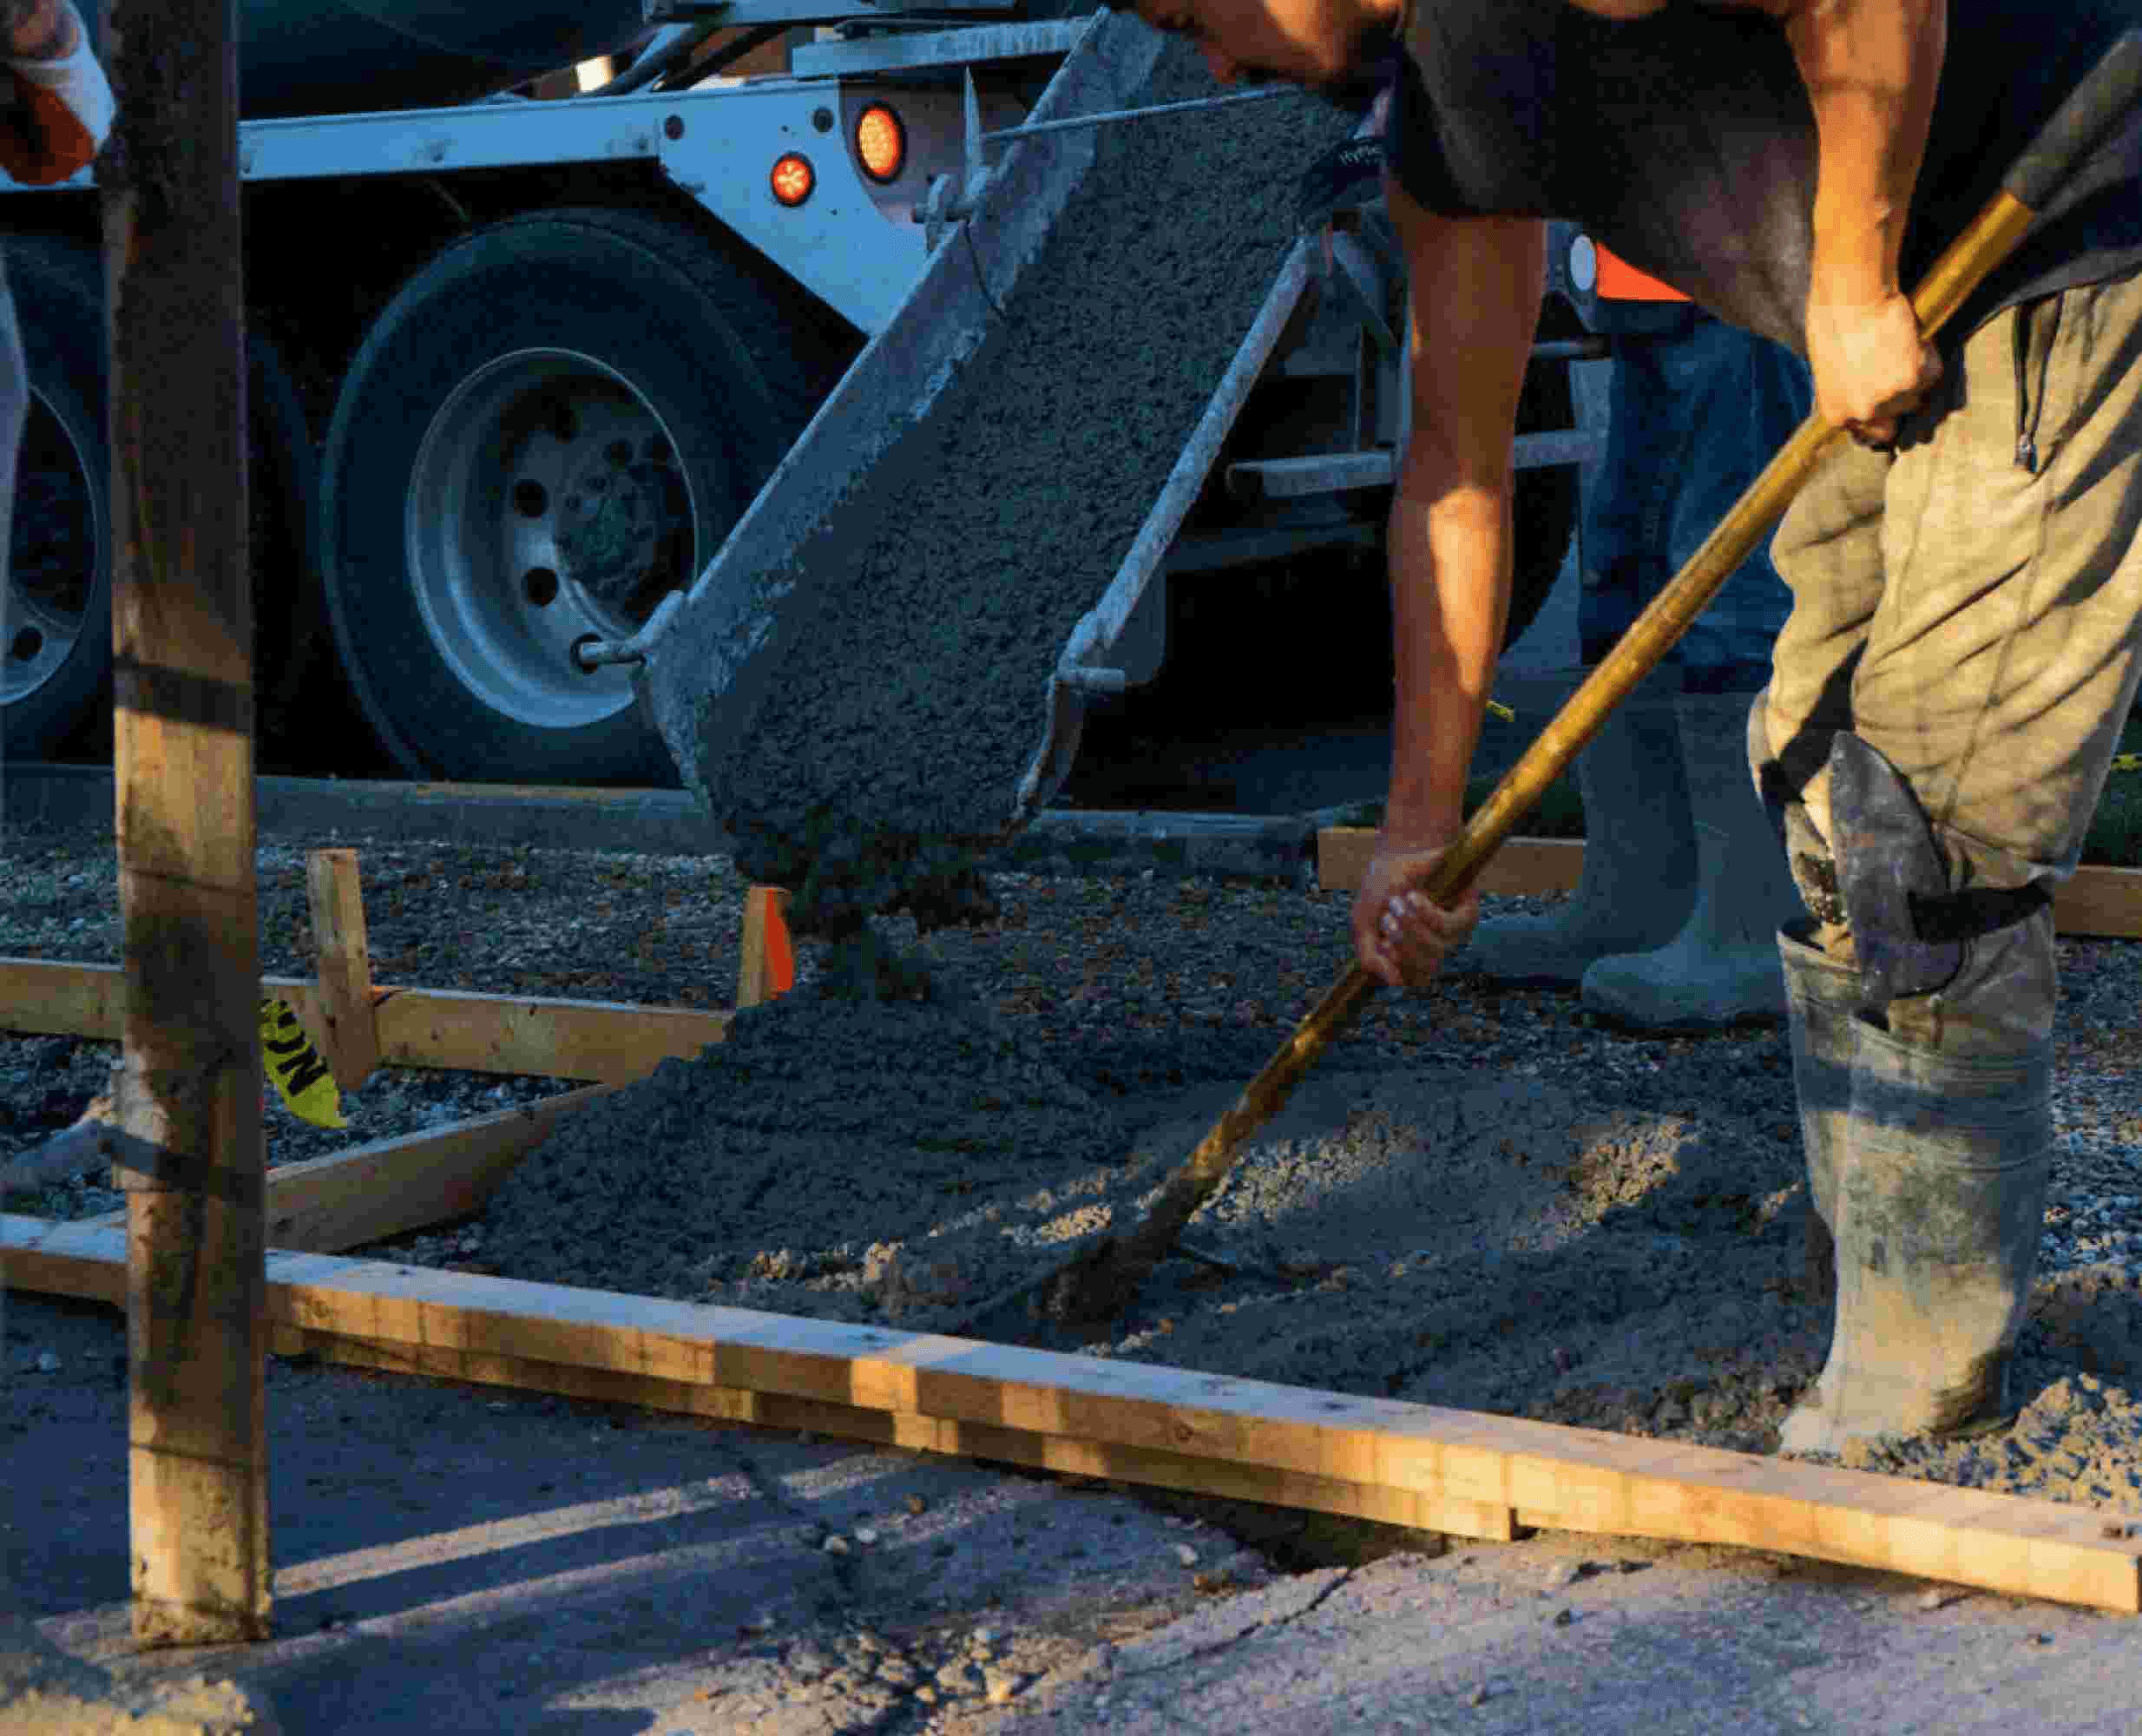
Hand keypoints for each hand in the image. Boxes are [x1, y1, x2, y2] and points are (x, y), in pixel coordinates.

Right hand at [1350, 837, 1480, 989]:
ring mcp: (1453, 933)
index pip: (1410, 979)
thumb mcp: (1364, 923)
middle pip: (1424, 969)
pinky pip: (1450, 927)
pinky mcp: (1467, 914)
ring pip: (1437, 951)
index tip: (1381, 941)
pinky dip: (1428, 914)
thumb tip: (1394, 984)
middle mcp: (1434, 946)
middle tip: (1387, 918)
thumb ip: (1370, 957)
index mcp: (1411, 953)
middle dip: (1402, 944)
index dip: (1395, 967)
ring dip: (1412, 927)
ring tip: (1397, 903)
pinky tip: (1415, 897)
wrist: (1399, 850)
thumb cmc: (1383, 885)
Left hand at [1805, 287, 1941, 447]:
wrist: (1851, 299)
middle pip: (1898, 412)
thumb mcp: (1828, 368)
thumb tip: (1867, 394)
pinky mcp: (1914, 378)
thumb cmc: (1831, 323)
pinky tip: (1912, 336)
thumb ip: (1846, 390)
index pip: (1871, 430)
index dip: (1883, 412)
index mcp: (1836, 413)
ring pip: (1917, 393)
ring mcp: (1890, 398)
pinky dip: (1928, 354)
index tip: (1889, 395)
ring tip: (1900, 345)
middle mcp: (1864, 413)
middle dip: (1900, 392)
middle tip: (1896, 362)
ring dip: (1914, 373)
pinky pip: (1933, 371)